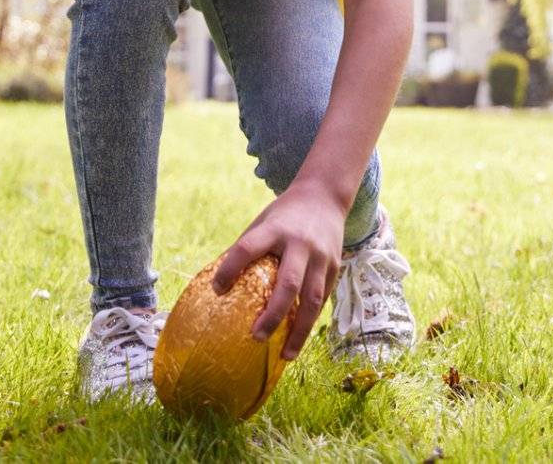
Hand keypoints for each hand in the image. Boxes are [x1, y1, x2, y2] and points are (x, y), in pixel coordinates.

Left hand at [212, 184, 345, 360]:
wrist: (325, 195)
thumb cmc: (285, 214)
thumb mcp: (263, 221)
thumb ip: (247, 248)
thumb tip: (219, 284)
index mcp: (275, 228)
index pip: (248, 248)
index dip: (230, 268)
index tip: (217, 290)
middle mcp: (300, 243)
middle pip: (288, 283)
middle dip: (273, 314)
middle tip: (256, 337)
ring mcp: (321, 256)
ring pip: (312, 299)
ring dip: (298, 330)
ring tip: (285, 355)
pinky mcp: (335, 266)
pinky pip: (322, 299)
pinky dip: (309, 322)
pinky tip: (297, 340)